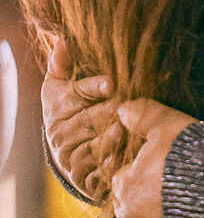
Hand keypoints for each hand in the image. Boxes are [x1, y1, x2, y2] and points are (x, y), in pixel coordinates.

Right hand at [41, 38, 119, 201]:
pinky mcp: (84, 178)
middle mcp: (62, 134)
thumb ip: (62, 64)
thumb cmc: (71, 109)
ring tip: (130, 128)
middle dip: (112, 111)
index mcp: (58, 107)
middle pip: (90, 119)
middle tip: (131, 103)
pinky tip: (124, 156)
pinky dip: (111, 164)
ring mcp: (72, 157)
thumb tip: (63, 40)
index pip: (77, 94)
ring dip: (113, 138)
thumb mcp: (61, 86)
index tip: (112, 82)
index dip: (95, 87)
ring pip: (94, 146)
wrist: (68, 149)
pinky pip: (97, 172)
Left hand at [113, 99, 197, 217]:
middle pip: (128, 208)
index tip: (162, 167)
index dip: (143, 170)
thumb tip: (121, 109)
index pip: (125, 177)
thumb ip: (145, 114)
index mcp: (128, 185)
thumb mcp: (174, 125)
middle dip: (144, 200)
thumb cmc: (202, 161)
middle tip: (170, 191)